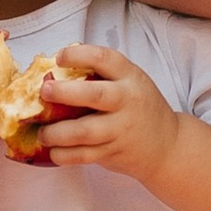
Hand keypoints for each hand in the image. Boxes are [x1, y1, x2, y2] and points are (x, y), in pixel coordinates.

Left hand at [32, 41, 176, 185]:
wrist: (167, 146)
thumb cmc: (140, 108)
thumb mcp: (131, 83)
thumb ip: (102, 75)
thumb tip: (54, 70)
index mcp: (130, 77)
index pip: (104, 58)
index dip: (78, 55)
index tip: (59, 57)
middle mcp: (127, 101)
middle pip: (94, 95)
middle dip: (64, 93)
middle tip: (44, 92)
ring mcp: (120, 129)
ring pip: (84, 131)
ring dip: (57, 133)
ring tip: (42, 132)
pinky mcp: (114, 152)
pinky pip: (84, 155)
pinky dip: (64, 155)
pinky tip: (53, 151)